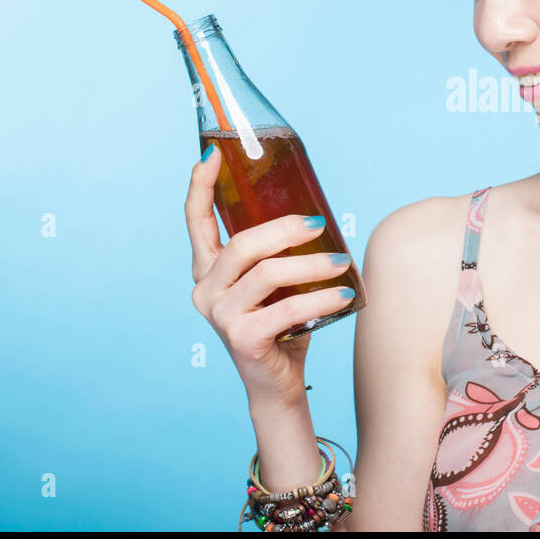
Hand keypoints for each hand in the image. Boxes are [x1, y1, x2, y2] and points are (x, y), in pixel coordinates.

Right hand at [185, 143, 353, 408]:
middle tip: (317, 223)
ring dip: (310, 264)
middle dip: (283, 228)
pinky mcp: (241, 338)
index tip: (214, 152)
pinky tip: (344, 294)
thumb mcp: (276, 283)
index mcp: (209, 270)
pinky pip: (285, 308)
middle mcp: (206, 290)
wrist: (277, 385)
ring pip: (267, 273)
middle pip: (242, 244)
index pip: (196, 221)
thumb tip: (315, 212)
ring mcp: (220, 316)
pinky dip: (320, 298)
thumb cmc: (281, 324)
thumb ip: (278, 252)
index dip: (200, 185)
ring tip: (341, 262)